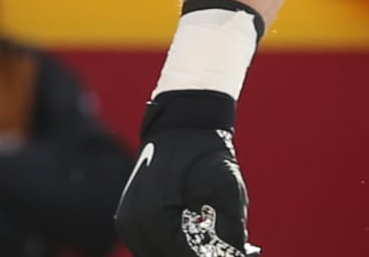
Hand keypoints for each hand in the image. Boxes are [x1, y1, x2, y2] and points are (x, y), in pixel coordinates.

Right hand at [115, 90, 259, 256]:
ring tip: (211, 244)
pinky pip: (148, 247)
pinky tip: (195, 240)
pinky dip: (170, 247)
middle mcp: (137, 224)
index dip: (210, 256)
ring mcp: (128, 224)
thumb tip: (241, 254)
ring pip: (156, 256)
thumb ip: (233, 229)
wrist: (182, 125)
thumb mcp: (229, 188)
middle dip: (196, 254)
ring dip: (182, 252)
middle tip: (227, 250)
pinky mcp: (127, 221)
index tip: (235, 253)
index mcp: (159, 215)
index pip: (186, 255)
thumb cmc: (208, 154)